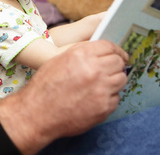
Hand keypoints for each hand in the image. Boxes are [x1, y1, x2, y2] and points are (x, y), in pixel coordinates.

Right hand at [0, 40, 127, 154]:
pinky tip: (95, 98)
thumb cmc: (44, 87)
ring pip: (121, 79)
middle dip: (116, 64)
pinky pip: (116, 98)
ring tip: (102, 84)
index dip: (116, 50)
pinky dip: (109, 97)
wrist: (38, 113)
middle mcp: (94, 70)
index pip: (109, 46)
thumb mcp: (58, 60)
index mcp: (81, 55)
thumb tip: (98, 52)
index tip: (119, 54)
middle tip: (111, 69)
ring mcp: (101, 90)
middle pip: (118, 62)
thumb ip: (80, 53)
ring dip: (114, 80)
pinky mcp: (104, 107)